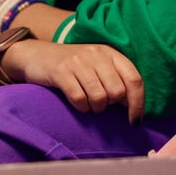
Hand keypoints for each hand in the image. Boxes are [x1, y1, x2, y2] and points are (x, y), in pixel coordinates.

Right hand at [7, 39, 144, 122]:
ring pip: (99, 97)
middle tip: (100, 105)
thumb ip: (116, 81)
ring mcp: (78, 62)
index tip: (134, 121)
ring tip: (89, 104)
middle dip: (111, 105)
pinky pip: (79, 98)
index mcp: (111, 53)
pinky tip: (78, 104)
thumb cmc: (74, 67)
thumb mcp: (98, 67)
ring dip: (96, 108)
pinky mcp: (60, 71)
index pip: (134, 79)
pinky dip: (81, 107)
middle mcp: (97, 54)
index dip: (137, 103)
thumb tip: (133, 106)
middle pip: (117, 91)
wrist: (38, 55)